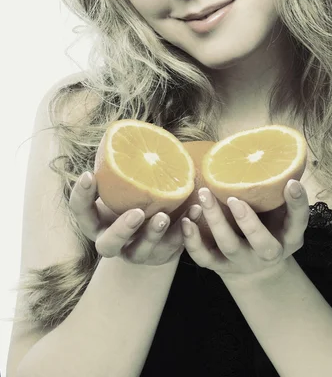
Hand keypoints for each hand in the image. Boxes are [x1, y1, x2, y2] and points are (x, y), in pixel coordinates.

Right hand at [69, 171, 201, 265]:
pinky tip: (194, 210)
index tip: (89, 173)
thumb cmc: (132, 199)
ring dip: (153, 233)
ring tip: (164, 215)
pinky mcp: (161, 256)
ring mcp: (136, 252)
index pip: (80, 212)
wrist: (152, 234)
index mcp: (97, 222)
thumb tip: (131, 132)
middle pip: (108, 244)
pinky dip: (184, 229)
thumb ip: (123, 169)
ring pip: (140, 250)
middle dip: (122, 229)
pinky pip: (173, 247)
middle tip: (136, 212)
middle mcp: (113, 241)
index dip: (81, 195)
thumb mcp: (123, 187)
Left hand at [180, 180, 308, 280]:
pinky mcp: (220, 267)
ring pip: (229, 246)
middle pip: (262, 243)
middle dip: (248, 222)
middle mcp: (269, 253)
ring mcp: (244, 262)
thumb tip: (271, 150)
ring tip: (204, 195)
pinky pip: (204, 258)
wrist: (256, 268)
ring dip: (216, 221)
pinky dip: (193, 241)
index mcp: (289, 237)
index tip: (291, 182)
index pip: (299, 221)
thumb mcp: (281, 213)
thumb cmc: (270, 226)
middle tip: (234, 199)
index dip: (298, 203)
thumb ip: (276, 190)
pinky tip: (187, 220)